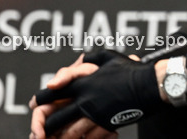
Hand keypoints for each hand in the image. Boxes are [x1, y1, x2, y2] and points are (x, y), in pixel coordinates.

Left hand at [31, 50, 160, 136]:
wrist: (152, 85)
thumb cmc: (132, 69)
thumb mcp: (108, 56)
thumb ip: (89, 60)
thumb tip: (77, 61)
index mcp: (84, 83)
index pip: (53, 93)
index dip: (41, 99)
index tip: (35, 104)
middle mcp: (86, 100)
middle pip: (56, 119)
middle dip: (44, 126)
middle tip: (39, 130)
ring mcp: (96, 114)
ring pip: (69, 132)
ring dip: (60, 137)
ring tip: (54, 138)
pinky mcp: (107, 124)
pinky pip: (89, 137)